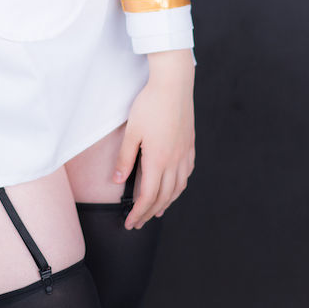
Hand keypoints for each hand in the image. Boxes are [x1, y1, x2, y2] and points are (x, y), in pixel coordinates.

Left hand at [113, 49, 194, 229]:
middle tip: (138, 222)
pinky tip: (174, 185)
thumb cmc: (150, 105)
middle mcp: (174, 161)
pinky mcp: (190, 144)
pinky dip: (179, 186)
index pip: (147, 196)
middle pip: (163, 197)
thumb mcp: (132, 131)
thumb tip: (118, 180)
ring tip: (156, 209)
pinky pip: (187, 173)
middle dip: (149, 212)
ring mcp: (185, 153)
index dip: (138, 213)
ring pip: (178, 187)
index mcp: (158, 160)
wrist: (173, 84)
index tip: (129, 223)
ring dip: (166, 202)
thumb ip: (125, 158)